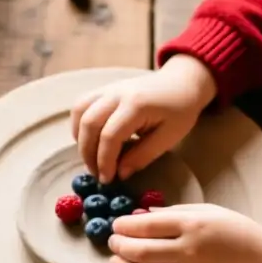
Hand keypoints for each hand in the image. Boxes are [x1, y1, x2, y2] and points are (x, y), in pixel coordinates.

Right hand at [71, 55, 216, 183]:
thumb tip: (120, 174)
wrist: (182, 83)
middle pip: (89, 124)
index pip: (110, 136)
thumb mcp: (168, 137)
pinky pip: (81, 105)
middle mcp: (117, 93)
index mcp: (136, 105)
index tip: (108, 179)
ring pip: (80, 112)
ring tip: (91, 158)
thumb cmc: (180, 110)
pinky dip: (79, 125)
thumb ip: (142, 156)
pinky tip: (89, 140)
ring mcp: (108, 88)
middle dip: (88, 154)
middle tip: (97, 173)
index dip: (105, 161)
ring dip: (80, 139)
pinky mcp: (104, 89)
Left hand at [108, 204, 261, 262]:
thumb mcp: (208, 211)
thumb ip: (173, 212)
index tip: (118, 225)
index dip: (124, 226)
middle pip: (140, 251)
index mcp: (193, 224)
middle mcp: (189, 251)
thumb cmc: (236, 232)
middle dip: (119, 246)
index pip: (146, 226)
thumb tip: (141, 217)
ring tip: (116, 261)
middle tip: (113, 242)